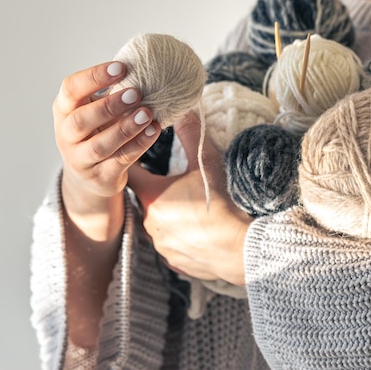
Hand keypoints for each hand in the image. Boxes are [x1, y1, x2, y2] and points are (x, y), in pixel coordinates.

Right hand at [53, 61, 160, 240]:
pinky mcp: (100, 177)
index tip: (121, 67)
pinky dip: (138, 146)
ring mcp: (80, 160)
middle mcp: (66, 136)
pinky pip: (120, 161)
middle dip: (109, 105)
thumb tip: (143, 65)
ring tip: (147, 113)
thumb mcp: (94, 110)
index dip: (94, 77)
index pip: (70, 89)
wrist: (90, 177)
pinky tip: (153, 131)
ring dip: (125, 128)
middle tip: (135, 93)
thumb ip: (110, 92)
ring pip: (100, 145)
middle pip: (81, 120)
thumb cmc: (96, 131)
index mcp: (63, 110)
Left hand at [128, 112, 251, 285]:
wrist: (238, 247)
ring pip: (157, 223)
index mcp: (152, 196)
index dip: (136, 160)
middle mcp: (149, 221)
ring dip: (169, 214)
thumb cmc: (221, 203)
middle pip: (146, 199)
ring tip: (190, 208)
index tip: (141, 153)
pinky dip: (179, 236)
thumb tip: (184, 108)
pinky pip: (170, 244)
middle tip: (175, 182)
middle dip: (158, 189)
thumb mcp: (207, 164)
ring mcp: (160, 244)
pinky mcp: (172, 261)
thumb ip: (191, 134)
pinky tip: (195, 231)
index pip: (132, 172)